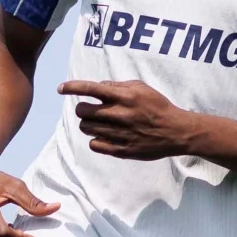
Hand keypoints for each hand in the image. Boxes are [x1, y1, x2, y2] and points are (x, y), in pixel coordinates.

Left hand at [61, 80, 195, 159]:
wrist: (176, 131)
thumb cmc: (158, 106)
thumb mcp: (141, 88)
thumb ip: (118, 86)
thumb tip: (99, 86)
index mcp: (124, 97)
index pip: (91, 89)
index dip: (72, 87)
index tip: (60, 88)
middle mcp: (119, 114)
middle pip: (83, 111)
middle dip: (82, 109)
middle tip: (90, 110)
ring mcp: (119, 133)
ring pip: (86, 128)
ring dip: (89, 124)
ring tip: (100, 123)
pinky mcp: (121, 150)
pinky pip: (94, 145)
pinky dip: (95, 140)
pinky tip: (105, 136)